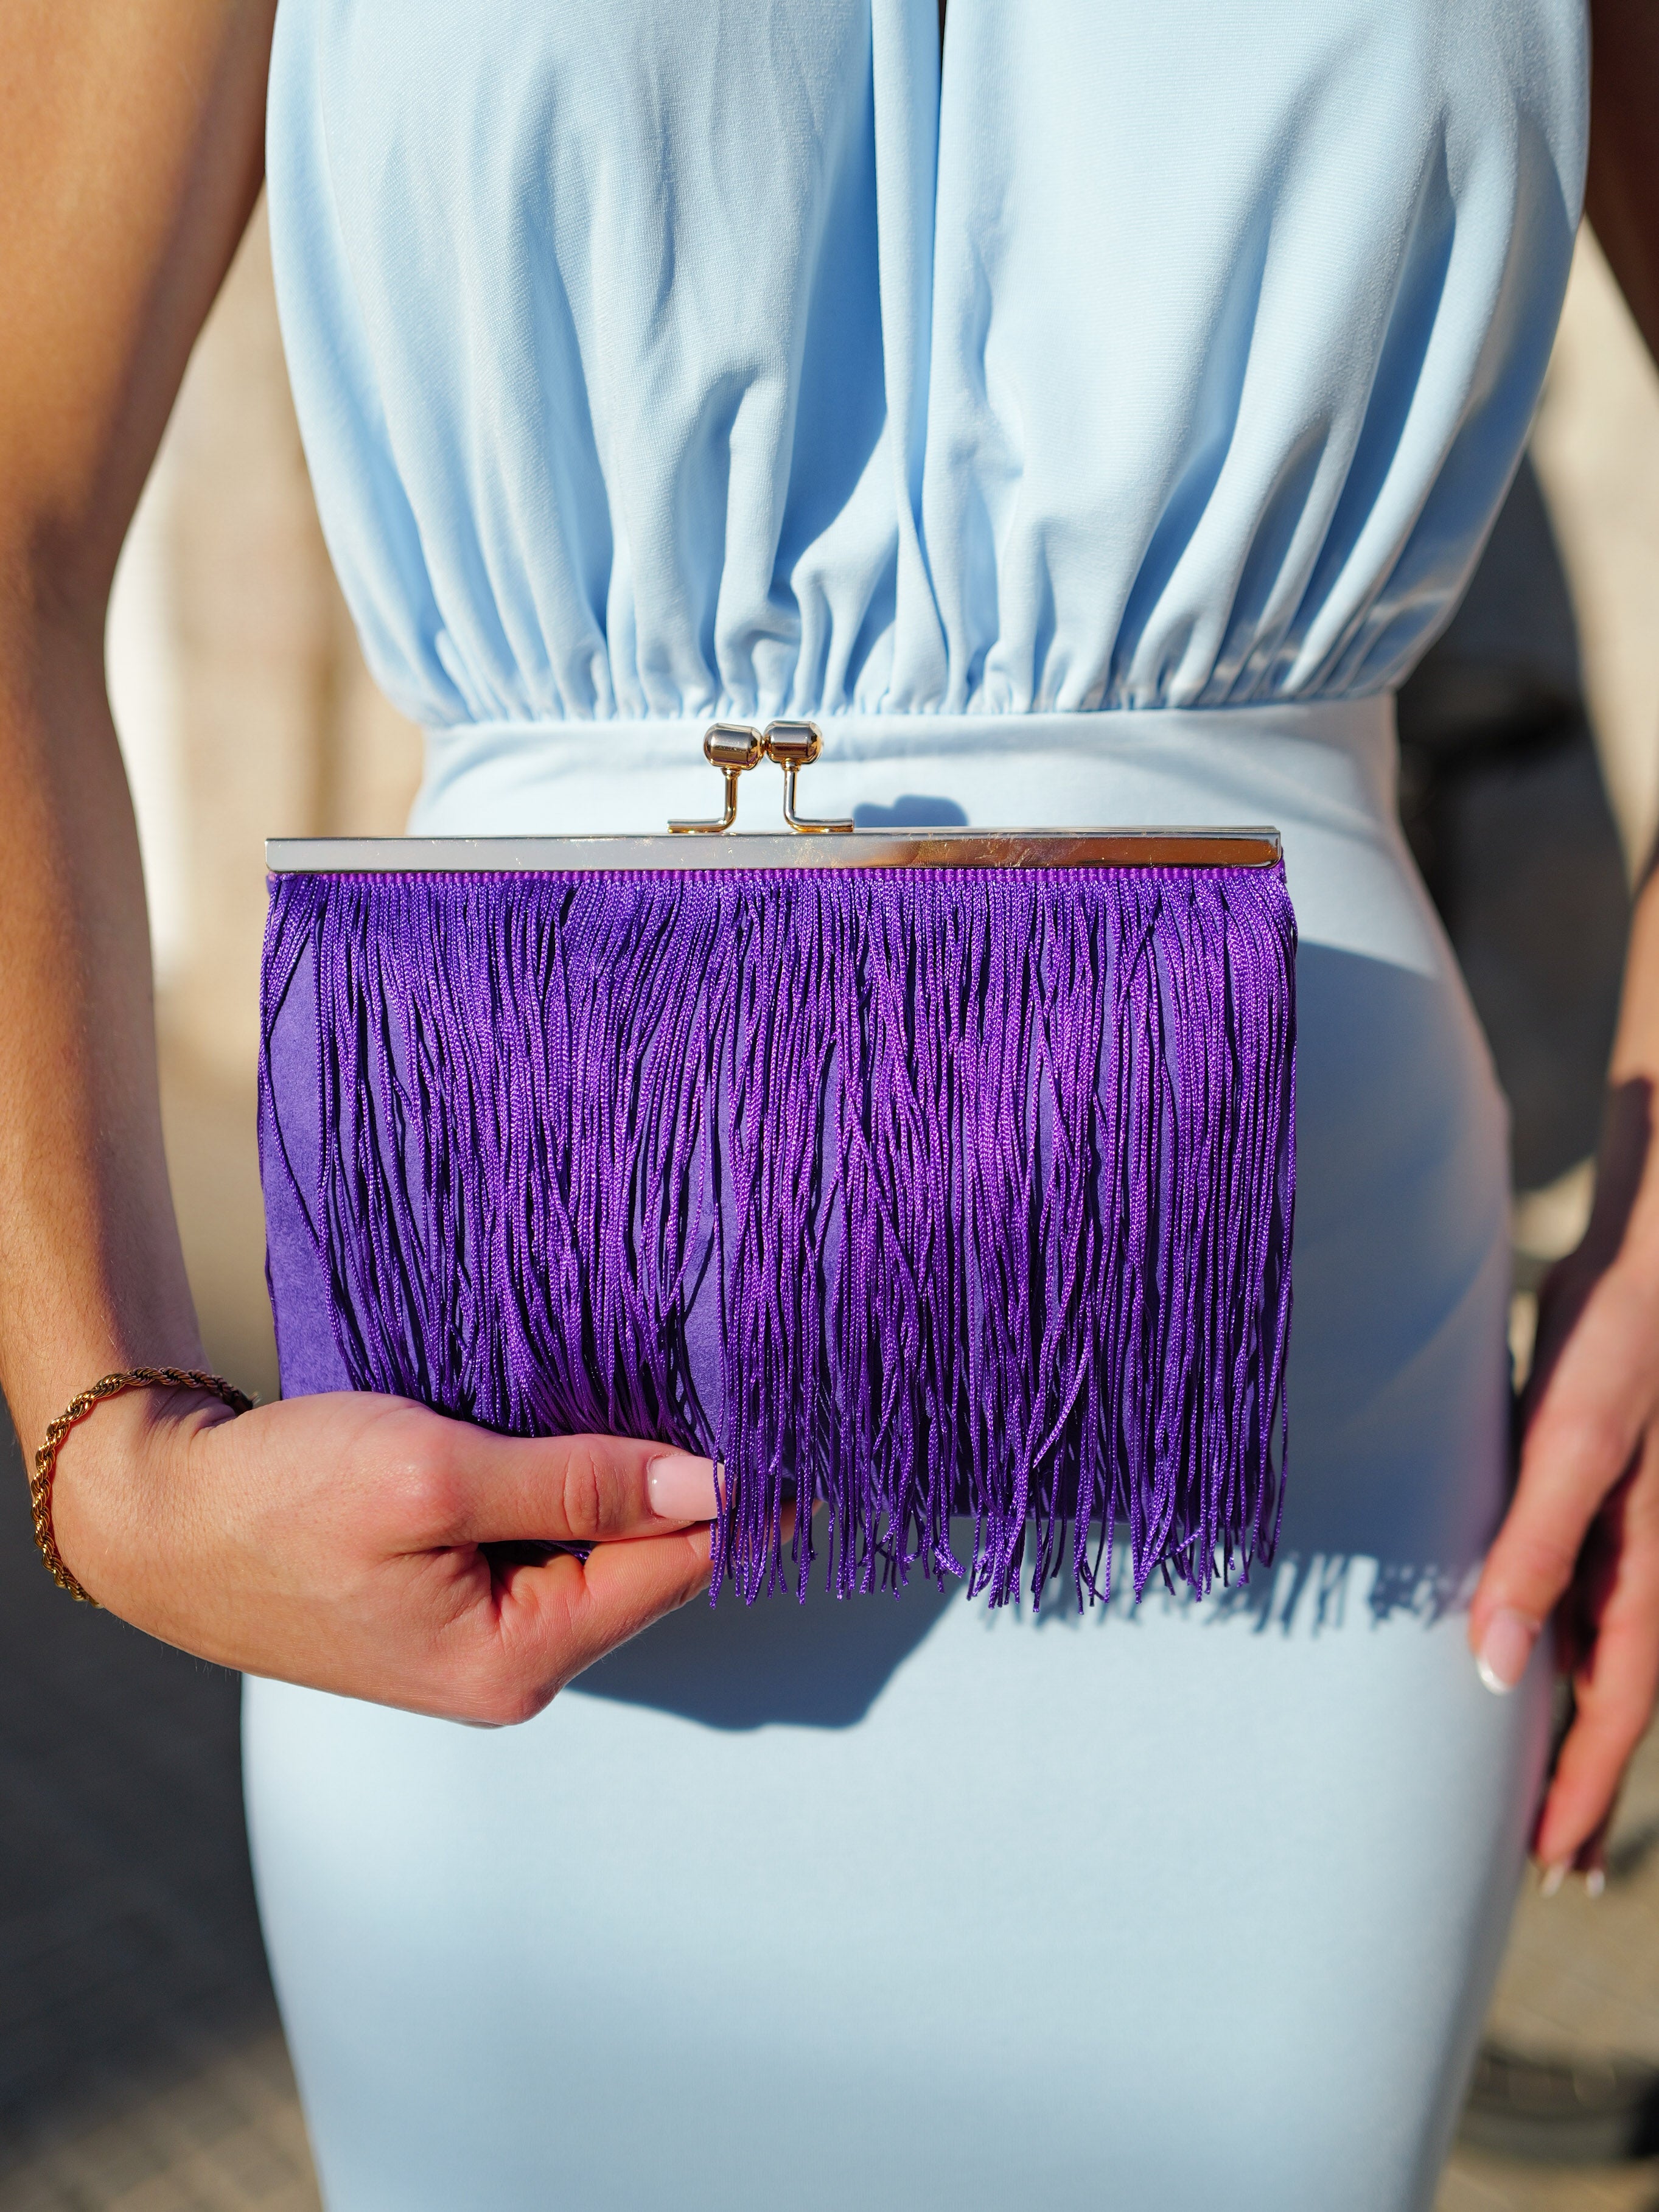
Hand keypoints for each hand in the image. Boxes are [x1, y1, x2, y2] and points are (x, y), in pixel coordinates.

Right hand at [48, 1386, 718, 1723]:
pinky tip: (584, 1428)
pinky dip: (573, 1484)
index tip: (791, 1416)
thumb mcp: (434, 1476)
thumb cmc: (277, 1500)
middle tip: (733, 1383)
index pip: (679, 1570)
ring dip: (629, 1479)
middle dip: (689, 1483)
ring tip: (667, 1390)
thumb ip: (577, 1483)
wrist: (159, 1521)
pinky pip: (548, 1542)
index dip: (742, 1493)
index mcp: (518, 1658)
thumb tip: (712, 1486)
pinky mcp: (452, 1598)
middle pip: (649, 1565)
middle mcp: (514, 1665)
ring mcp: (483, 1636)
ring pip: (601, 1549)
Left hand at [1469, 1085, 1658, 1879]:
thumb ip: (1536, 1552)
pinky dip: (1553, 1634)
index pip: (1615, 1707)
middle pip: (1609, 1694)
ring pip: (1591, 1646)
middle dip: (1583, 1778)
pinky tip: (1522, 1647)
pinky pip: (1575, 1586)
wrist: (1648, 1253)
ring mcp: (1613, 1522)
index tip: (1556, 1870)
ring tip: (1530, 1779)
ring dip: (1566, 1717)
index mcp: (1643, 1567)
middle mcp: (1636, 1558)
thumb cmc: (1617, 1344)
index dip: (1586, 1789)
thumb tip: (1499, 1671)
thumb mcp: (1571, 1449)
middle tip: (1552, 1864)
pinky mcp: (1584, 1480)